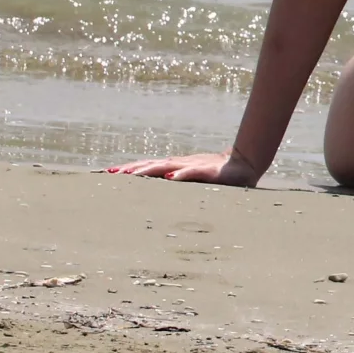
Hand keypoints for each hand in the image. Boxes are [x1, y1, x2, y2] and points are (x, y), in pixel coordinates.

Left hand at [107, 152, 259, 186]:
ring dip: (147, 170)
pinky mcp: (208, 171)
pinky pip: (192, 172)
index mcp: (175, 167)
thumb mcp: (192, 182)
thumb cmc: (218, 176)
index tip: (107, 174)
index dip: (128, 170)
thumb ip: (177, 184)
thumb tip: (158, 188)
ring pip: (166, 166)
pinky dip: (181, 174)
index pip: (147, 167)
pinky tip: (170, 178)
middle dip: (130, 170)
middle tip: (110, 174)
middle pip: (150, 165)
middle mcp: (180, 164)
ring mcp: (193, 166)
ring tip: (130, 175)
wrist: (245, 164)